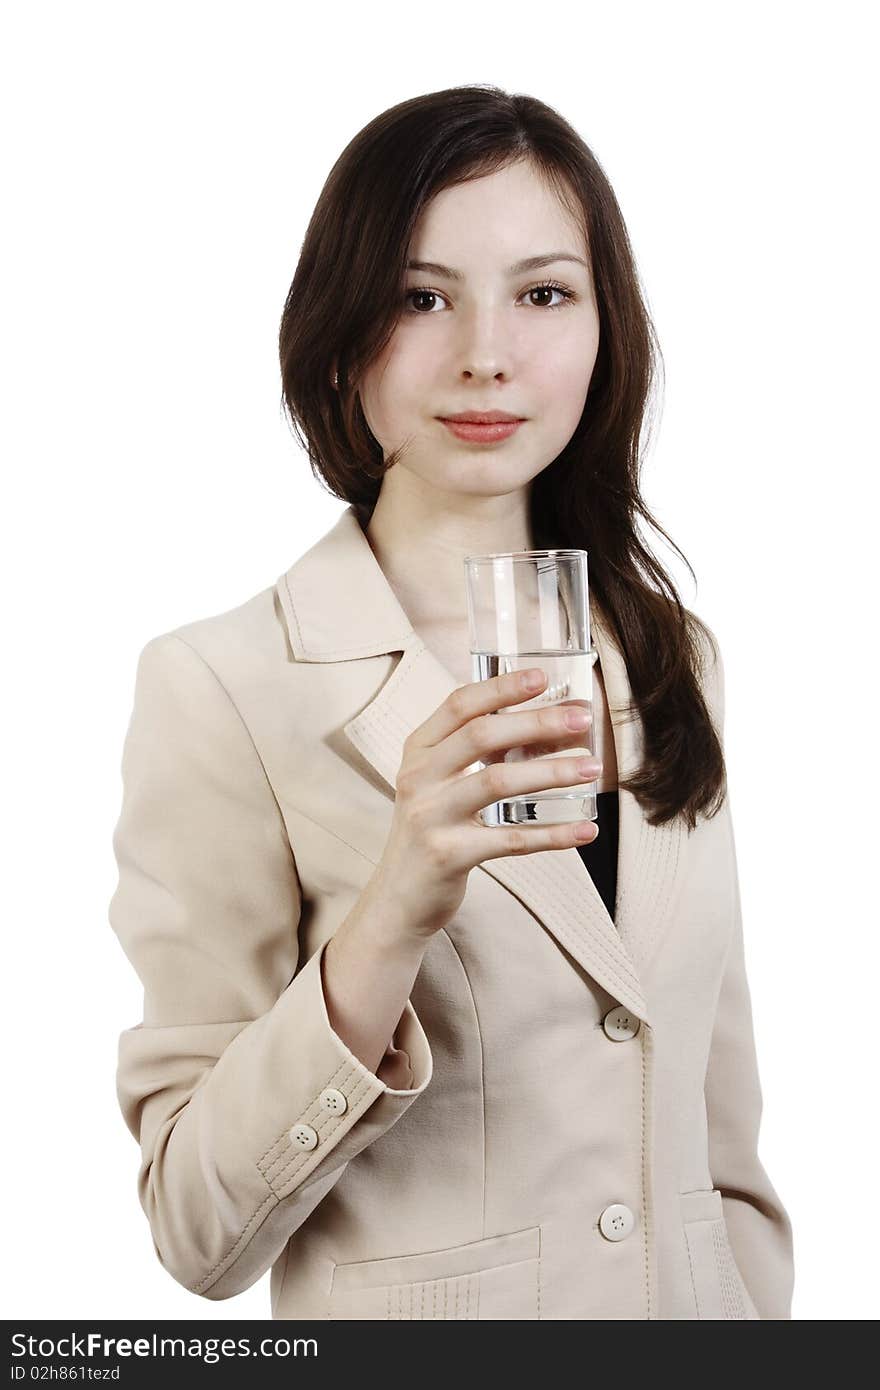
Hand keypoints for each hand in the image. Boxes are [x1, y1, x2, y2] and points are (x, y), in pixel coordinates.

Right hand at [371, 667, 601, 940]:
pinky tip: (585, 830)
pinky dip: (552, 834)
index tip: (543, 676)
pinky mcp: (447, 855)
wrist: (397, 900)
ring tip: (592, 768)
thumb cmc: (431, 832)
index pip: (459, 705)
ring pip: (497, 782)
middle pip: (481, 736)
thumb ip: (481, 754)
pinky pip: (509, 840)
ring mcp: (429, 816)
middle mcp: (418, 777)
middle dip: (537, 722)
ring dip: (551, 772)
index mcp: (419, 751)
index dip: (501, 688)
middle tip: (583, 719)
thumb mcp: (442, 784)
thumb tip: (551, 725)